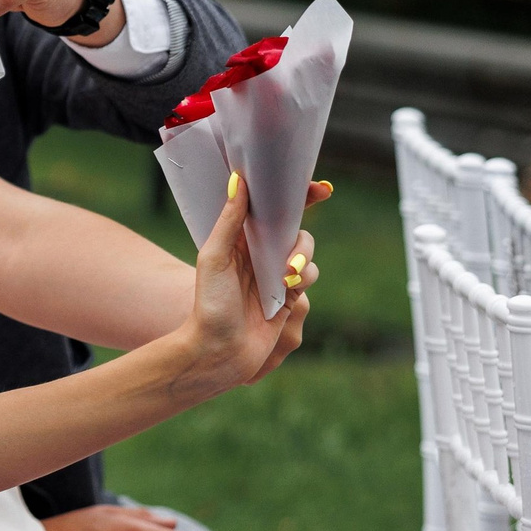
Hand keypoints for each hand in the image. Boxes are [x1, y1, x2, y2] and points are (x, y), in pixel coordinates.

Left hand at [168, 174, 322, 399]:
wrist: (220, 351)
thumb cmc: (210, 304)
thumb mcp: (215, 257)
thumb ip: (229, 220)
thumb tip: (239, 180)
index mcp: (239, 237)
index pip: (271, 208)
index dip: (296, 195)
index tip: (320, 188)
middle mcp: (259, 251)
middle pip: (295, 229)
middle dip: (300, 240)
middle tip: (289, 259)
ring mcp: (276, 273)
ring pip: (306, 254)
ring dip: (302, 261)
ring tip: (286, 278)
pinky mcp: (289, 295)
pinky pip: (309, 277)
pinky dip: (304, 279)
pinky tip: (288, 289)